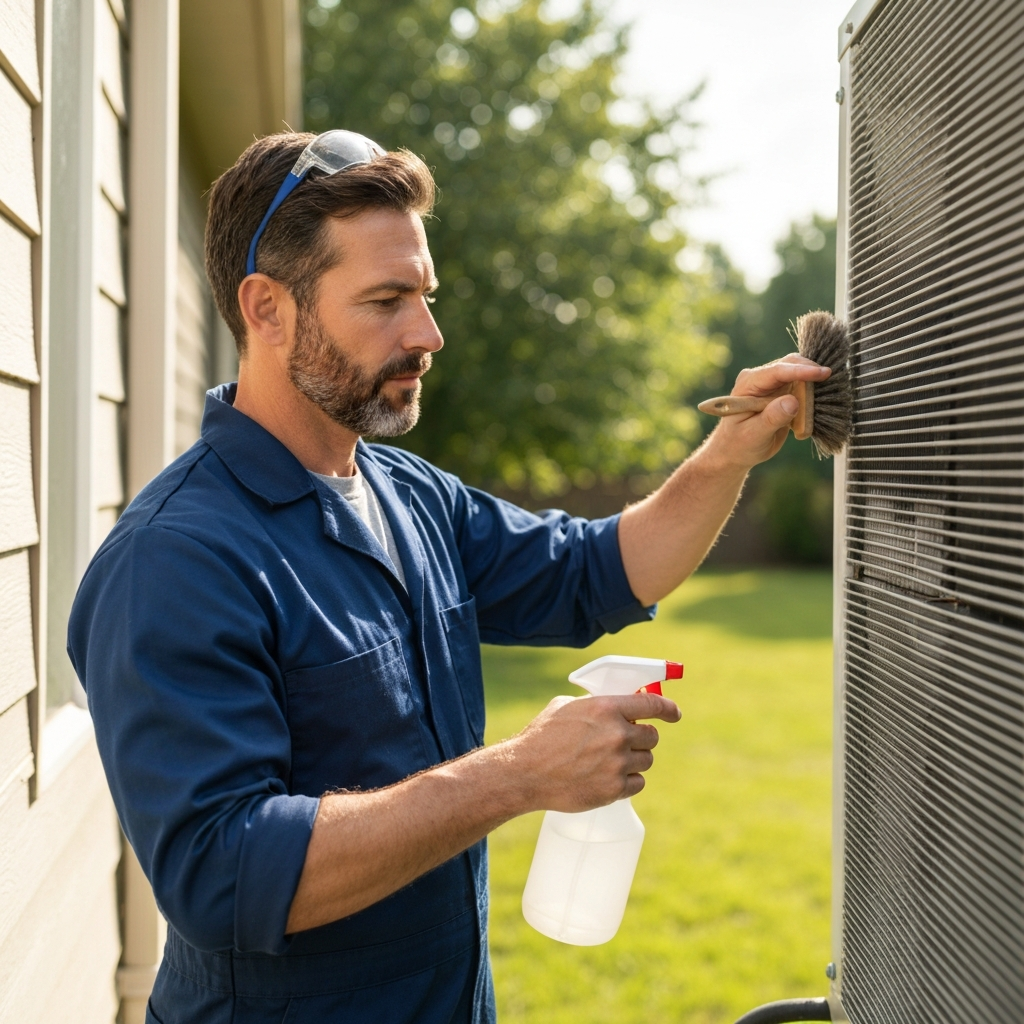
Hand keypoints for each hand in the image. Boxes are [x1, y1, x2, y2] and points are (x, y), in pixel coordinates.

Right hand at [509, 692, 680, 811]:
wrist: (525, 772)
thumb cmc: (541, 736)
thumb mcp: (566, 706)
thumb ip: (594, 705)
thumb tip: (612, 707)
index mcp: (607, 708)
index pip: (653, 705)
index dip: (669, 709)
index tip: (675, 714)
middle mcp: (617, 734)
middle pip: (652, 736)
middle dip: (642, 738)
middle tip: (627, 741)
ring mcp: (617, 763)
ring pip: (646, 761)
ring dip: (634, 760)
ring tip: (611, 761)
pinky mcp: (614, 789)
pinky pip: (637, 784)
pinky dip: (628, 781)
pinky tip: (610, 777)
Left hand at [707, 354, 831, 469]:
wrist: (736, 450)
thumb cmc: (739, 444)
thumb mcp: (753, 434)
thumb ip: (772, 418)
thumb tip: (792, 401)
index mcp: (748, 384)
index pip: (777, 371)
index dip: (800, 371)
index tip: (822, 373)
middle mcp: (760, 378)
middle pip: (791, 364)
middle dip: (811, 371)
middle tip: (831, 384)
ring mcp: (773, 383)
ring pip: (800, 372)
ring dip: (815, 382)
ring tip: (827, 395)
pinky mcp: (784, 391)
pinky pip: (803, 385)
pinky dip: (813, 391)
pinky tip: (819, 402)